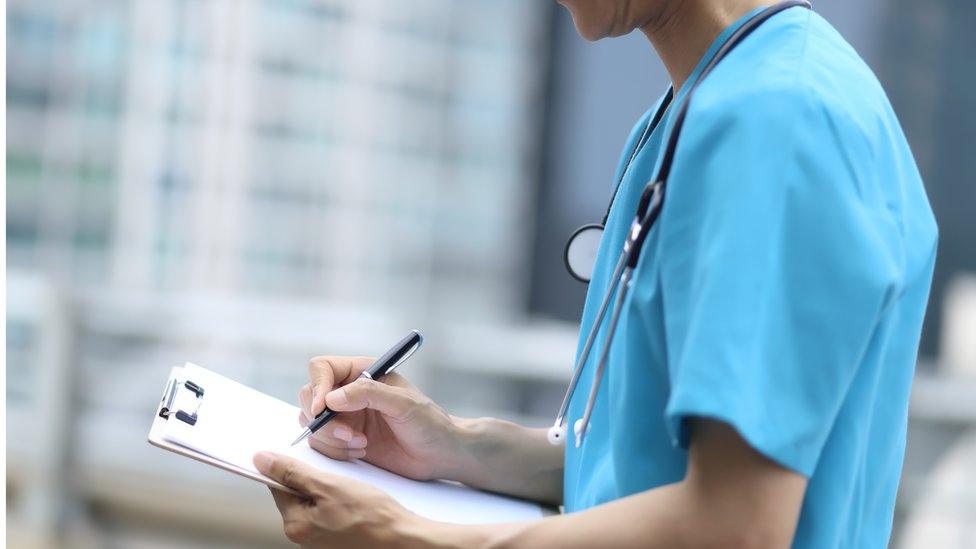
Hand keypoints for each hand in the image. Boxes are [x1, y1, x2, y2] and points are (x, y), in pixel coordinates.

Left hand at [254, 451, 426, 547]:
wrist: (403, 538)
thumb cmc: (372, 516)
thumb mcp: (329, 485)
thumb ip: (293, 472)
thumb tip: (262, 461)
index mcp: (296, 525)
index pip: (278, 486)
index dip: (289, 466)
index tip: (301, 455)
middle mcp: (304, 537)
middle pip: (297, 495)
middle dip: (313, 478)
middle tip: (334, 471)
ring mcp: (320, 541)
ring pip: (316, 503)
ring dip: (328, 489)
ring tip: (349, 487)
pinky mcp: (337, 540)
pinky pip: (330, 513)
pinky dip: (339, 501)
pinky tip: (355, 498)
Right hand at [298, 356, 468, 480]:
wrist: (438, 454)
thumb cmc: (428, 423)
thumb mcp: (403, 403)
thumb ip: (369, 394)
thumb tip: (332, 398)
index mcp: (363, 372)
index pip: (322, 368)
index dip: (318, 386)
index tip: (324, 409)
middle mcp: (349, 392)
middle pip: (310, 396)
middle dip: (324, 420)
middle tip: (350, 434)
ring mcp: (344, 416)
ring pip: (312, 423)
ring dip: (332, 438)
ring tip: (362, 444)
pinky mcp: (344, 440)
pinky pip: (321, 444)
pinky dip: (336, 451)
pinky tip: (362, 452)